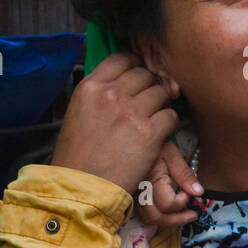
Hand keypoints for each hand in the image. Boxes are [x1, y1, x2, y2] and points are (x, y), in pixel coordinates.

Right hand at [50, 52, 179, 196]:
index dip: (136, 65)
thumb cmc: (76, 157)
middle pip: (145, 74)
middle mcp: (110, 94)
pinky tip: (161, 134)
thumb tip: (122, 82)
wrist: (81, 189)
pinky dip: (170, 124)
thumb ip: (99, 94)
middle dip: (151, 86)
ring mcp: (131, 112)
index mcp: (90, 87)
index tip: (141, 77)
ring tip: (155, 118)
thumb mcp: (77, 114)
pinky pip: (171, 116)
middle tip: (152, 101)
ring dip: (162, 104)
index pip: (122, 58)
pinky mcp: (149, 133)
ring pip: (161, 93)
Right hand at [137, 141, 203, 228]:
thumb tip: (199, 193)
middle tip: (193, 214)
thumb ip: (184, 174)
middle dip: (177, 220)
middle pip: (156, 217)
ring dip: (167, 221)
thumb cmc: (153, 143)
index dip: (181, 202)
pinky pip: (142, 214)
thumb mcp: (171, 153)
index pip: (167, 204)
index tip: (188, 192)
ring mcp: (133, 195)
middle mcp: (139, 191)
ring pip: (148, 219)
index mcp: (151, 180)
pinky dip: (156, 216)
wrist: (132, 137)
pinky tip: (166, 211)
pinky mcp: (131, 195)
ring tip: (182, 215)